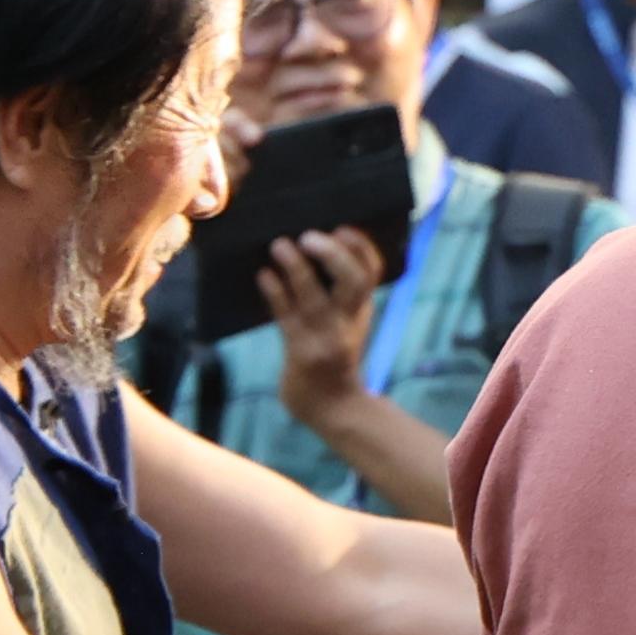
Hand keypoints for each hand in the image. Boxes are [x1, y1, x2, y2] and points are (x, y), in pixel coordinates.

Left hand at [262, 228, 389, 412]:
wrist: (331, 406)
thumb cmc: (334, 357)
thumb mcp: (348, 323)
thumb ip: (340, 294)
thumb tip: (314, 248)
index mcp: (361, 309)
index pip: (372, 271)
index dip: (360, 247)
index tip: (342, 228)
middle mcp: (348, 320)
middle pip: (355, 281)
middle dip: (335, 254)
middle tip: (310, 235)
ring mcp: (325, 337)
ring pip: (316, 297)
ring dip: (297, 268)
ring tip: (280, 245)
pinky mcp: (301, 351)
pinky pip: (287, 316)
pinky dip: (275, 292)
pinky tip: (264, 275)